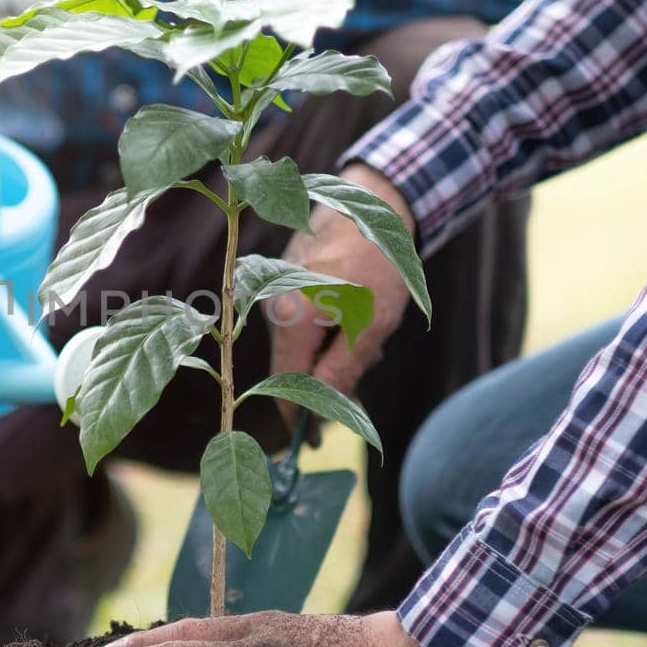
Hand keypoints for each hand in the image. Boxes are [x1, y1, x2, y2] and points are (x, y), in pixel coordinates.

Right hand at [271, 162, 416, 410]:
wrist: (368, 203)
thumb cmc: (376, 264)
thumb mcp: (371, 325)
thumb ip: (342, 370)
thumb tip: (322, 410)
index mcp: (290, 320)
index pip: (284, 385)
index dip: (298, 419)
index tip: (311, 443)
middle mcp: (270, 307)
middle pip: (290, 367)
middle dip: (325, 377)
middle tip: (363, 365)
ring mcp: (271, 293)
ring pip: (296, 345)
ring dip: (328, 351)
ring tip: (365, 329)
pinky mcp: (279, 283)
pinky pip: (297, 322)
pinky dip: (323, 329)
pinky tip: (350, 312)